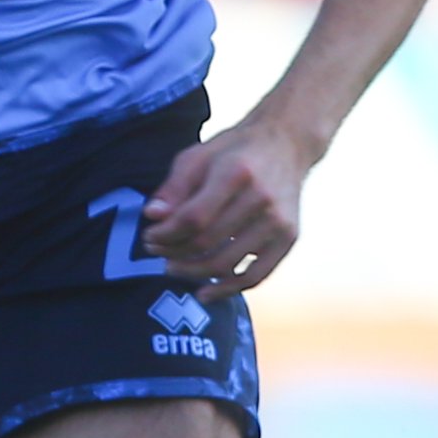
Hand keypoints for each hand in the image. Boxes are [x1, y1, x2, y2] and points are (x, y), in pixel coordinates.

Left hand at [140, 114, 311, 297]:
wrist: (286, 144)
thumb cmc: (234, 151)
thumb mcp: (199, 156)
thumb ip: (174, 187)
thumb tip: (152, 217)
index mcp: (235, 172)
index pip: (193, 218)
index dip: (166, 234)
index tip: (149, 237)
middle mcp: (261, 197)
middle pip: (207, 242)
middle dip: (173, 252)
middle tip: (157, 253)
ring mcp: (278, 220)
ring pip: (226, 262)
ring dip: (193, 272)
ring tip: (174, 268)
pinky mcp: (288, 237)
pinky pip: (256, 275)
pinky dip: (228, 289)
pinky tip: (205, 292)